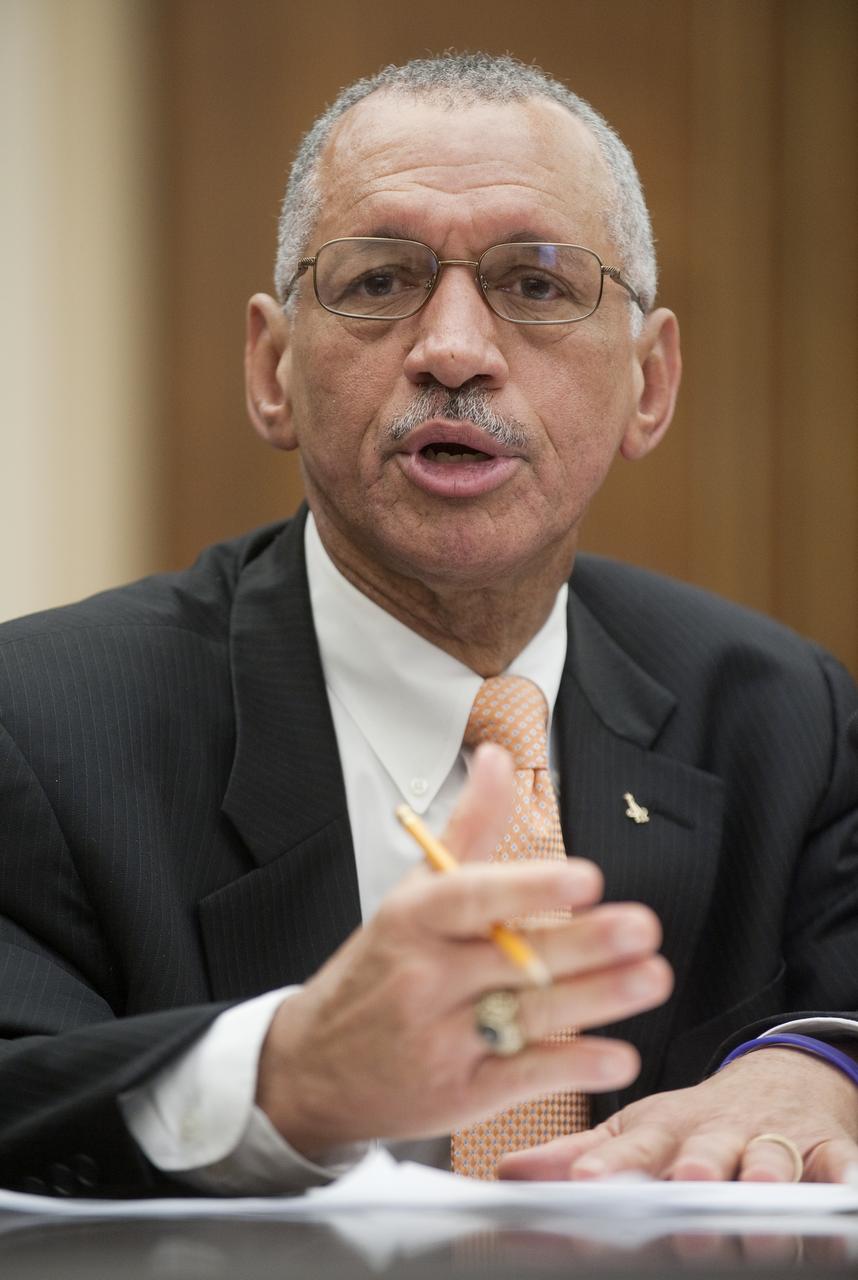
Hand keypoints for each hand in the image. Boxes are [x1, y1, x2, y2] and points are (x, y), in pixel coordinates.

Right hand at [256, 743, 672, 1157]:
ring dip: (599, 999)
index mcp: (412, 919)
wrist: (313, 1066)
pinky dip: (575, 1066)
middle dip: (585, 943)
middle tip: (642, 927)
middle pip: (513, 957)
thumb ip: (465, 829)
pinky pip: (525, 1077)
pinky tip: (618, 1054)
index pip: (471, 898)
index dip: (529, 887)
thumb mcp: (409, 894)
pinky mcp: (459, 1095)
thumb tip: (496, 757)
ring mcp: (440, 1040)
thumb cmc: (377, 970)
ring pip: (529, 1014)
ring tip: (651, 977)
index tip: (587, 876)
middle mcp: (423, 978)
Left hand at [498, 1045, 857, 1182]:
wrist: (777, 1083)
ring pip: (770, 1161)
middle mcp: (716, 1134)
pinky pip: (838, 1167)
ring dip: (762, 1179)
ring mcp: (772, 1141)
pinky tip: (841, 1198)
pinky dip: (842, 1182)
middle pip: (704, 1154)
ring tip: (755, 1208)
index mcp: (664, 1130)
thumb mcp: (638, 1130)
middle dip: (693, 1170)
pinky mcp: (827, 1151)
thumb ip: (576, 1157)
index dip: (609, 1165)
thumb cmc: (695, 1124)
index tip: (586, 1184)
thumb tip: (505, 1175)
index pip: (631, 1147)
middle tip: (682, 1184)